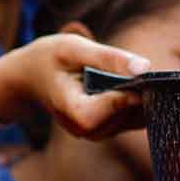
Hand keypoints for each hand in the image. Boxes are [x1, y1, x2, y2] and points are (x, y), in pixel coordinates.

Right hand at [0, 31, 149, 137]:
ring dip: (142, 99)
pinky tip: (140, 85)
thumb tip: (145, 68)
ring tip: (142, 76)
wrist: (31, 77)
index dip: (122, 99)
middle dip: (138, 95)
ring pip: (130, 121)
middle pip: (120, 117)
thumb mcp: (73, 48)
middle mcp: (81, 129)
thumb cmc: (50, 58)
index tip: (142, 79)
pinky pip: (131, 120)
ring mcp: (93, 133)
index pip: (99, 113)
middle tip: (148, 73)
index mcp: (68, 109)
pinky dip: (140, 103)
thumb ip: (108, 58)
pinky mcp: (104, 129)